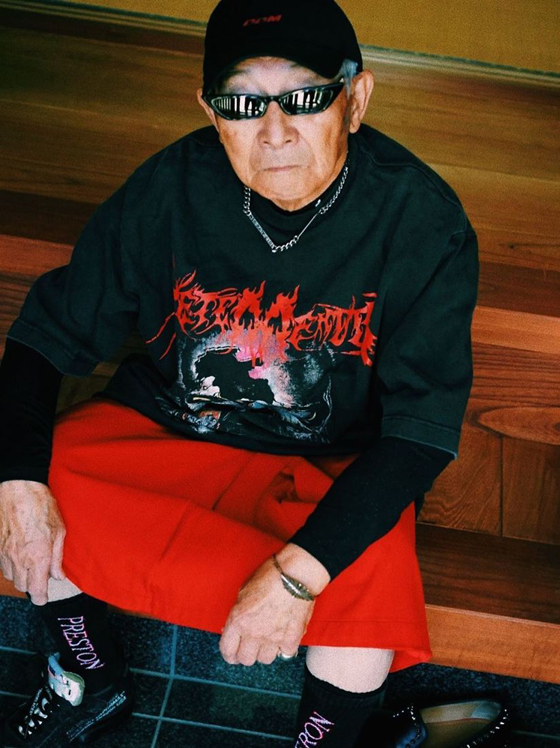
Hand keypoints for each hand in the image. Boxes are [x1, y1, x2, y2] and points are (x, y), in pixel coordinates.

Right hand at [0, 480, 65, 604]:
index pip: (36, 589)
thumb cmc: (42, 506)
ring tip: (31, 564)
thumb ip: (58, 557)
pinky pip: (3, 566)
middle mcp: (20, 559)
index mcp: (38, 557)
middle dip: (33, 585)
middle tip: (41, 576)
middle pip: (23, 586)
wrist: (19, 490)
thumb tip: (58, 575)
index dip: (40, 598)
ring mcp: (6, 553)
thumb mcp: (60, 531)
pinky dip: (12, 566)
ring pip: (12, 577)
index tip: (43, 598)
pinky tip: (20, 555)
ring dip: (22, 576)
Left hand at [219, 555, 314, 665]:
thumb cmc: (270, 575)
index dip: (230, 654)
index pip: (227, 650)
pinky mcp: (291, 639)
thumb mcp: (243, 591)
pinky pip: (285, 653)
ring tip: (270, 639)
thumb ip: (238, 613)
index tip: (233, 654)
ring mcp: (272, 638)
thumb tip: (234, 628)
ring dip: (266, 651)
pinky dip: (285, 647)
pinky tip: (285, 636)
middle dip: (247, 653)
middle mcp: (253, 632)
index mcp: (238, 619)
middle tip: (252, 646)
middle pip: (246, 659)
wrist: (295, 573)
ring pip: (265, 659)